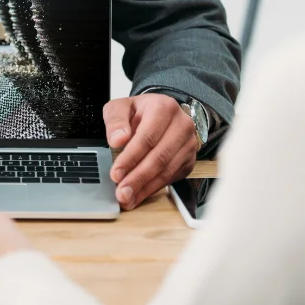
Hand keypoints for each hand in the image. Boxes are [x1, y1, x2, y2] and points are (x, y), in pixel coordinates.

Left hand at [103, 93, 197, 210]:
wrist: (160, 113)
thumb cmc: (139, 111)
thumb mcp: (121, 107)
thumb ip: (116, 120)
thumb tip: (117, 139)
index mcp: (164, 108)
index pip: (148, 137)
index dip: (131, 158)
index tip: (116, 173)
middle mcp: (181, 125)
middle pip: (160, 157)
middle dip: (138, 178)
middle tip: (122, 192)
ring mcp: (188, 144)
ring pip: (167, 171)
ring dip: (145, 187)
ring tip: (127, 198)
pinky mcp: (189, 160)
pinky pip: (171, 178)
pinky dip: (153, 188)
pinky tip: (139, 194)